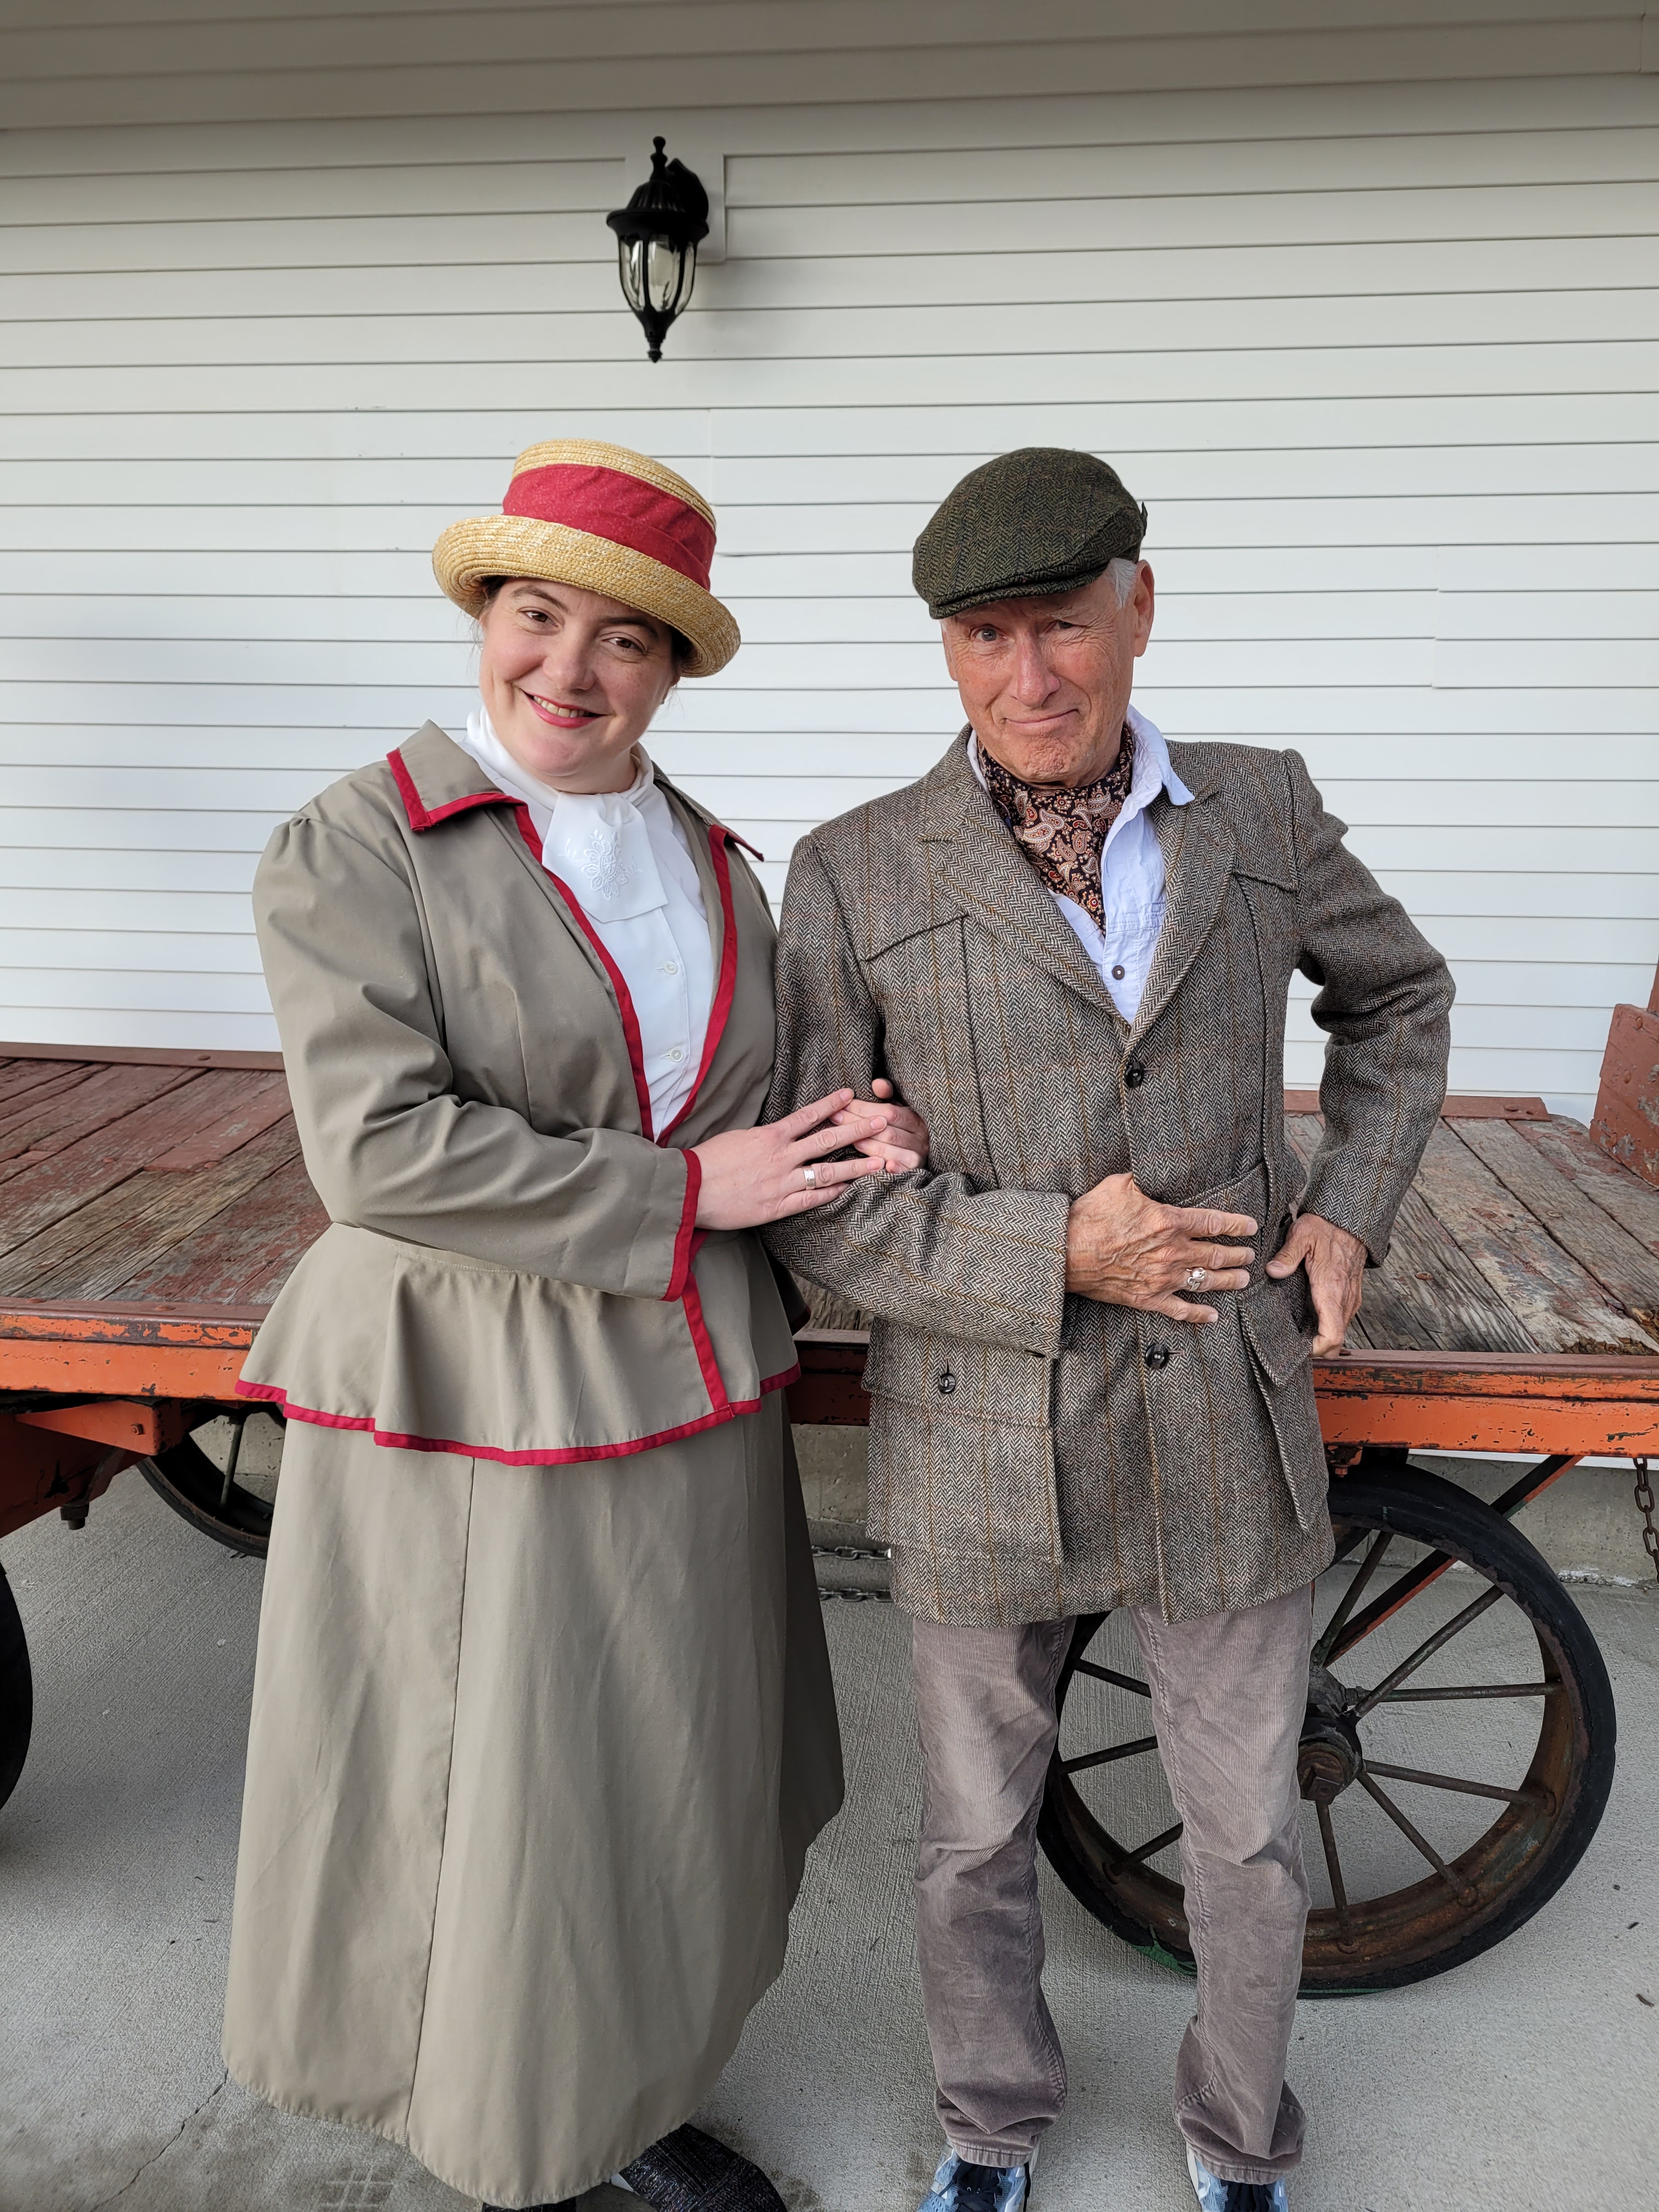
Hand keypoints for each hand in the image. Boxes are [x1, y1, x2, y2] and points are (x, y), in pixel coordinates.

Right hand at [693, 1090, 893, 1230]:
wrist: (691, 1190)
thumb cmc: (709, 1162)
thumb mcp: (737, 1138)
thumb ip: (763, 1137)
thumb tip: (780, 1133)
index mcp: (770, 1136)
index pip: (808, 1116)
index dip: (832, 1105)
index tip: (850, 1094)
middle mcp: (782, 1157)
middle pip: (828, 1141)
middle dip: (858, 1130)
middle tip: (882, 1121)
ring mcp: (783, 1182)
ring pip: (827, 1172)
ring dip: (856, 1166)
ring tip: (879, 1161)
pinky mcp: (778, 1206)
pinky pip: (812, 1199)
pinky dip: (832, 1193)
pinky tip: (849, 1188)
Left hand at [834, 1077, 929, 1171]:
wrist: (924, 1155)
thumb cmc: (900, 1130)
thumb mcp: (896, 1110)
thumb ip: (887, 1096)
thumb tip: (877, 1083)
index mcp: (915, 1119)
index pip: (889, 1112)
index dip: (864, 1108)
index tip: (841, 1106)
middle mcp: (919, 1137)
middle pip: (888, 1132)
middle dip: (859, 1126)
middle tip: (836, 1119)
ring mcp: (918, 1155)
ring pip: (893, 1151)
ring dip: (871, 1146)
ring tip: (851, 1141)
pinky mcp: (916, 1171)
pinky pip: (905, 1171)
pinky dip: (896, 1169)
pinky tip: (885, 1167)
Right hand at [1064, 1172, 1255, 1323]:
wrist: (1066, 1251)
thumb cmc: (1091, 1216)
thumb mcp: (1120, 1184)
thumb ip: (1145, 1179)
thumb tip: (1157, 1169)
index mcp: (1169, 1222)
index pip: (1213, 1222)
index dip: (1236, 1224)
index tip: (1251, 1226)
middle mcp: (1173, 1252)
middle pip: (1217, 1254)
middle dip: (1238, 1254)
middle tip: (1250, 1255)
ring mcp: (1163, 1278)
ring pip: (1207, 1281)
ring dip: (1229, 1280)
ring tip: (1243, 1279)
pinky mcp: (1149, 1298)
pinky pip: (1181, 1310)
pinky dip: (1200, 1314)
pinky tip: (1213, 1315)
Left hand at [1265, 1212, 1365, 1355]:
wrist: (1349, 1221)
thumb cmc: (1325, 1228)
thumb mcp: (1302, 1235)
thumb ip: (1287, 1256)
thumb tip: (1273, 1271)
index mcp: (1332, 1290)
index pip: (1333, 1336)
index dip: (1317, 1349)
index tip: (1299, 1348)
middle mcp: (1345, 1299)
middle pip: (1337, 1341)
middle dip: (1317, 1348)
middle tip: (1292, 1344)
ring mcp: (1350, 1299)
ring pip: (1340, 1332)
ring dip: (1322, 1338)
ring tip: (1297, 1333)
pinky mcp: (1351, 1296)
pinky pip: (1341, 1320)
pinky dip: (1328, 1327)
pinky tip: (1309, 1319)